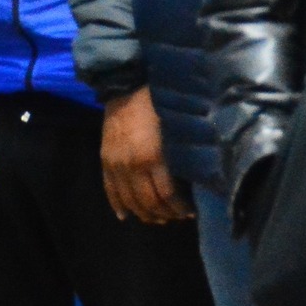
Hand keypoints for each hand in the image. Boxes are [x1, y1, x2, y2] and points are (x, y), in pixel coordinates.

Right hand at [100, 88, 193, 224]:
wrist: (126, 87)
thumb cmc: (158, 103)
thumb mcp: (176, 127)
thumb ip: (183, 152)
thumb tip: (200, 174)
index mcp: (154, 157)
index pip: (167, 195)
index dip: (180, 208)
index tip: (190, 212)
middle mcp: (133, 165)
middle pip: (148, 202)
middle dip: (164, 214)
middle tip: (175, 217)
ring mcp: (116, 165)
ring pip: (129, 201)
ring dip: (144, 214)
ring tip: (157, 218)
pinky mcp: (105, 161)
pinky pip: (110, 190)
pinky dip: (118, 206)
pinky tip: (126, 216)